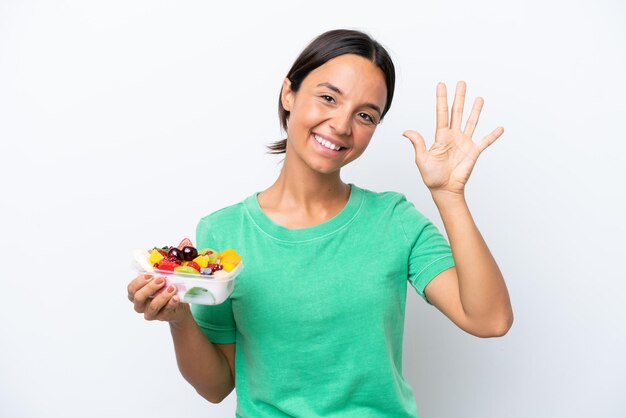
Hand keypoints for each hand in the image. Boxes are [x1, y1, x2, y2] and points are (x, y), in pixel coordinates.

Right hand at [127, 274, 189, 322]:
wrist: (178, 306)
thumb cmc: (165, 290)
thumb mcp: (159, 281)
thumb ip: (155, 273)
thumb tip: (154, 258)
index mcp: (136, 295)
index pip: (131, 289)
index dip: (139, 282)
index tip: (150, 275)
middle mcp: (141, 305)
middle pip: (138, 298)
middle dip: (150, 287)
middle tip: (161, 280)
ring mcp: (151, 313)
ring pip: (153, 306)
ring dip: (162, 296)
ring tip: (172, 287)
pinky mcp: (162, 317)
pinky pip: (165, 311)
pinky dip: (171, 303)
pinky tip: (176, 297)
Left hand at [402, 81, 503, 196]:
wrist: (444, 189)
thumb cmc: (431, 176)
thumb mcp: (422, 159)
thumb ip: (418, 143)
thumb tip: (406, 132)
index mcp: (440, 136)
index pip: (441, 113)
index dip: (441, 99)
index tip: (441, 85)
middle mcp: (453, 136)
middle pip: (457, 112)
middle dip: (459, 97)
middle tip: (461, 83)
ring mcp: (464, 142)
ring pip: (471, 122)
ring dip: (476, 110)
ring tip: (479, 98)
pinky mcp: (474, 152)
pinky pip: (485, 141)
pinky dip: (493, 135)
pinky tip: (500, 128)